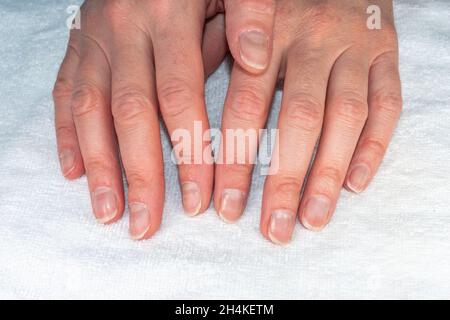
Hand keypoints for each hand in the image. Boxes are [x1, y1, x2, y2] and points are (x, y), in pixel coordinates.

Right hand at [52, 0, 275, 239]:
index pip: (179, 96)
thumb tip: (255, 58)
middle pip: (131, 113)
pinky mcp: (76, 44)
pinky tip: (74, 170)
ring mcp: (94, 37)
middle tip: (146, 224)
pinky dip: (66, 133)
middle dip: (140, 174)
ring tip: (109, 212)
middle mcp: (123, 29)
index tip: (199, 199)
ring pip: (89, 110)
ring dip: (99, 166)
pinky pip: (63, 92)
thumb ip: (248, 13)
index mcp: (167, 13)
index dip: (189, 152)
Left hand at [213, 0, 401, 243]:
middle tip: (273, 229)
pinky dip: (375, 146)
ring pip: (345, 118)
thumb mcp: (236, 9)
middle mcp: (313, 38)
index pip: (245, 107)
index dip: (234, 161)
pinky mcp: (387, 49)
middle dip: (284, 181)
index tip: (224, 207)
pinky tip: (354, 184)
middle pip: (298, 121)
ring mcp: (354, 45)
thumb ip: (214, 50)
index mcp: (267, 31)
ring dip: (329, 174)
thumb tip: (187, 105)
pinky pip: (388, 103)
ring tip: (312, 220)